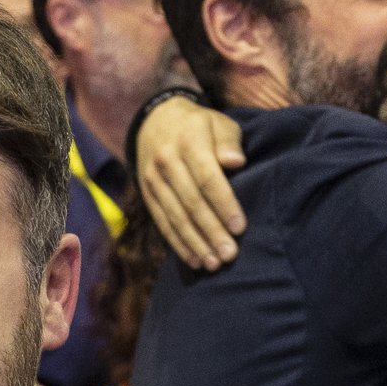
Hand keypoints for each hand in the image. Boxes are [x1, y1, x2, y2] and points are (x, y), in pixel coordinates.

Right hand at [136, 99, 247, 270]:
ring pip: (176, 217)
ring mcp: (153, 180)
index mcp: (188, 141)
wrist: (156, 121)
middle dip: (211, 231)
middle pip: (191, 202)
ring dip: (195, 243)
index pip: (206, 177)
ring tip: (214, 264)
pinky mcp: (147, 195)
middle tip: (230, 255)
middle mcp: (166, 161)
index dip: (223, 204)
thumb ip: (228, 141)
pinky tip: (195, 260)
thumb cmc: (200, 126)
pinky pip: (162, 222)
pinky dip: (178, 243)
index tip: (239, 227)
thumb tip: (235, 162)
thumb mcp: (218, 122)